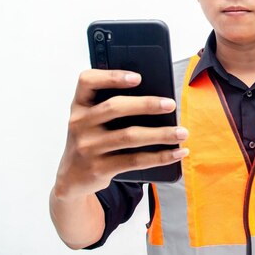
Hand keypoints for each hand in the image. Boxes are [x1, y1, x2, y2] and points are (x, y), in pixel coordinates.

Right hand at [53, 69, 189, 200]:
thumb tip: (159, 100)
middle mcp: (79, 124)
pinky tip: (177, 152)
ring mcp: (87, 147)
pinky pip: (135, 161)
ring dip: (161, 134)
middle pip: (115, 108)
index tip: (138, 77)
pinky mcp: (99, 169)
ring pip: (129, 136)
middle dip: (146, 104)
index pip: (87, 81)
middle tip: (171, 104)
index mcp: (79, 105)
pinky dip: (161, 156)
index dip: (112, 77)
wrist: (73, 178)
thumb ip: (113, 107)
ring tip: (182, 132)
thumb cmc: (93, 139)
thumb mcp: (93, 120)